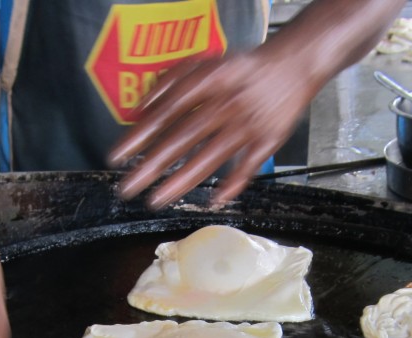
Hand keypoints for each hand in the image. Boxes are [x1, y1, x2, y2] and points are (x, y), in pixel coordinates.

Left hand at [108, 48, 315, 209]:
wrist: (294, 64)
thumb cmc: (245, 68)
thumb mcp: (207, 63)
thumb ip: (172, 81)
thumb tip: (142, 108)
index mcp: (210, 81)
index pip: (167, 109)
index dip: (141, 133)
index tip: (118, 155)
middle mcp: (226, 103)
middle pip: (183, 137)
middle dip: (153, 164)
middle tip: (128, 187)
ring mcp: (248, 125)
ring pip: (211, 156)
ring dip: (182, 180)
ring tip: (157, 200)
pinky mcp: (268, 140)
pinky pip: (248, 167)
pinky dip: (232, 184)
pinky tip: (213, 201)